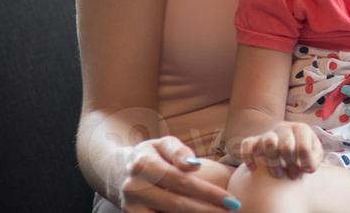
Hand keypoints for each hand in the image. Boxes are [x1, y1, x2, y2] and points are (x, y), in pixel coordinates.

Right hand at [115, 136, 237, 212]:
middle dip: (207, 210)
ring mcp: (131, 206)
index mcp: (144, 164)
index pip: (182, 181)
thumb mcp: (164, 144)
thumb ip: (179, 152)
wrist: (118, 172)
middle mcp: (134, 187)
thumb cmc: (151, 155)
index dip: (208, 193)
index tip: (231, 200)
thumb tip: (194, 166)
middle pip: (177, 204)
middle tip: (231, 212)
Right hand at [236, 121, 323, 179]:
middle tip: (292, 175)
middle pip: (286, 146)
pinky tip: (254, 169)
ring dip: (273, 163)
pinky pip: (247, 145)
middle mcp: (284, 128)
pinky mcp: (254, 140)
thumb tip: (307, 166)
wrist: (287, 144)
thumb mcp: (314, 154)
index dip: (304, 164)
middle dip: (290, 165)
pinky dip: (248, 157)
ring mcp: (268, 133)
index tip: (304, 170)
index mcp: (301, 129)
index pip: (304, 148)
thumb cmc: (302, 152)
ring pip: (269, 142)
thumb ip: (314, 159)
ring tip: (278, 174)